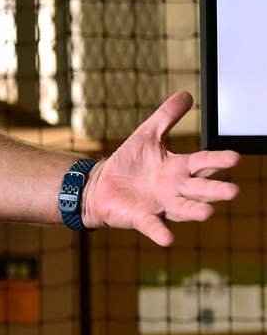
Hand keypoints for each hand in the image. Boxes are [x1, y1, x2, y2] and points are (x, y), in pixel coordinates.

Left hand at [82, 90, 239, 246]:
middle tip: (233, 192)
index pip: (202, 163)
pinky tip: (168, 239)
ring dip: (195, 211)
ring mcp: (160, 205)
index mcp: (178, 168)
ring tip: (208, 212)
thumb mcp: (147, 136)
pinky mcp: (142, 218)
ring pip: (182, 209)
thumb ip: (166, 117)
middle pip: (199, 189)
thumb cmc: (129, 163)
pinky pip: (153, 226)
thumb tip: (187, 94)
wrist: (100, 185)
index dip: (217, 161)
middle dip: (215, 191)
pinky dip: (160, 232)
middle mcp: (174, 189)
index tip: (234, 157)